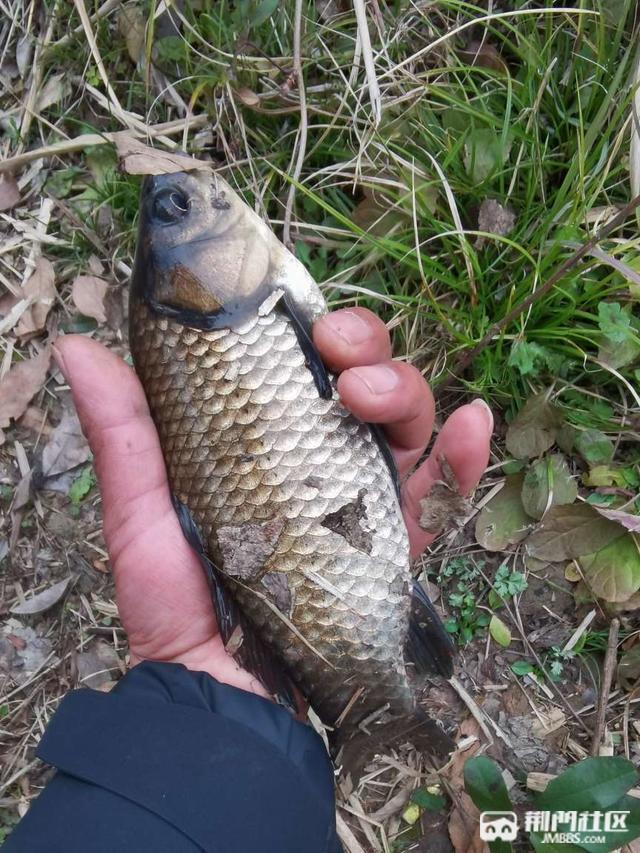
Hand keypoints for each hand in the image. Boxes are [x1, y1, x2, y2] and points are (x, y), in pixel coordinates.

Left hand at [55, 308, 490, 696]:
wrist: (224, 701)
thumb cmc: (176, 609)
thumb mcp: (142, 518)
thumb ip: (124, 438)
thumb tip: (76, 349)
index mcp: (263, 444)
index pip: (299, 366)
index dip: (311, 331)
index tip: (305, 322)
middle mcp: (316, 463)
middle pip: (362, 382)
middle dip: (366, 351)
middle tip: (340, 358)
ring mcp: (361, 502)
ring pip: (405, 424)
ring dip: (406, 391)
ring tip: (372, 398)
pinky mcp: (396, 547)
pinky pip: (444, 493)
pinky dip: (464, 455)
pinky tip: (473, 421)